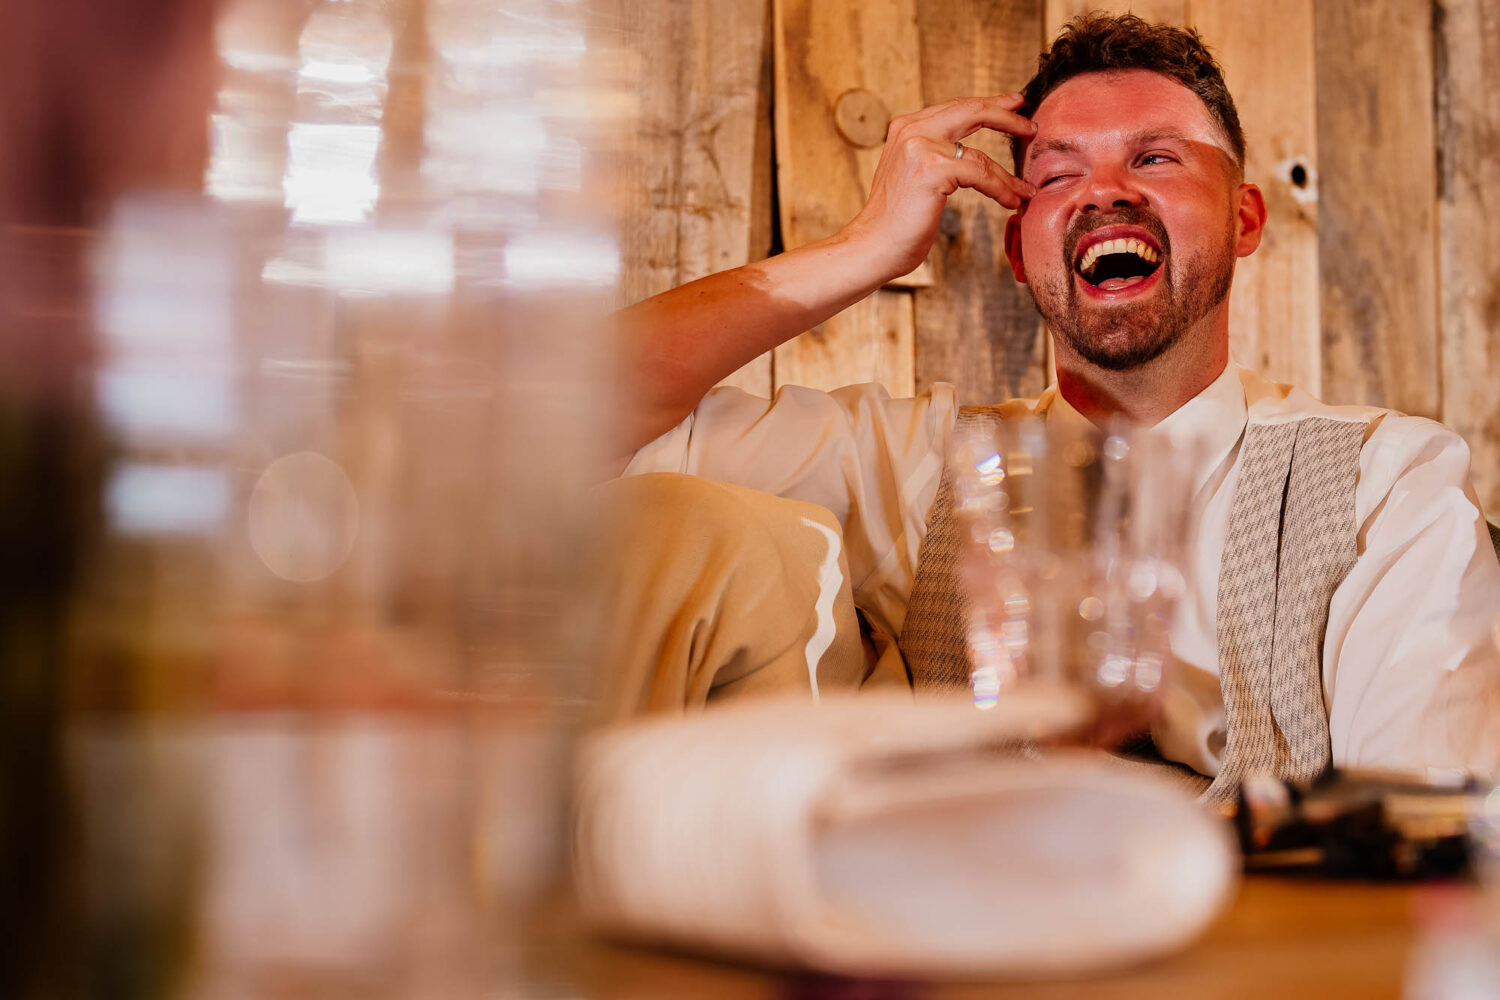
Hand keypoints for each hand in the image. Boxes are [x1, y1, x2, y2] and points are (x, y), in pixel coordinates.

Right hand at [841, 94, 1038, 281]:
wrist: (871, 246)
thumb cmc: (894, 222)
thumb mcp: (913, 175)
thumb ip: (933, 155)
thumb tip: (966, 154)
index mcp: (906, 127)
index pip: (956, 107)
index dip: (989, 104)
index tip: (1014, 104)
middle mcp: (912, 129)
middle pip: (972, 111)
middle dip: (1007, 117)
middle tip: (1032, 126)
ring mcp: (922, 146)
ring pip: (981, 153)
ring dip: (1009, 174)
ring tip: (1027, 188)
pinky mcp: (933, 169)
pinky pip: (981, 175)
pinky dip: (1001, 189)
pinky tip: (1012, 201)